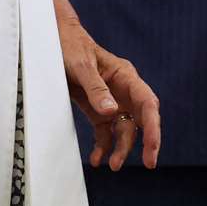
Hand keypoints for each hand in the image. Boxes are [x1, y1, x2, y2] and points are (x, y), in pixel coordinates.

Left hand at [52, 0, 160, 170]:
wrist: (53, 40)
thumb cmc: (70, 46)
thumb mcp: (81, 65)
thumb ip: (96, 88)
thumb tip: (111, 112)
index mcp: (125, 76)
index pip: (147, 102)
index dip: (154, 126)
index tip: (153, 145)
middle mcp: (122, 90)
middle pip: (141, 119)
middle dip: (146, 142)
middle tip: (148, 163)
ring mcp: (110, 100)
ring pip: (123, 128)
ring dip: (121, 148)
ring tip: (113, 165)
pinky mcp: (96, 108)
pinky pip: (105, 131)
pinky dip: (103, 145)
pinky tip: (97, 158)